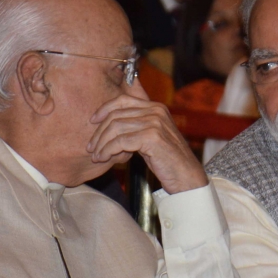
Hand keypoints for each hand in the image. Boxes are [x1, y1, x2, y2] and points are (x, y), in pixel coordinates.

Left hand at [88, 92, 207, 193]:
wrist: (186, 176)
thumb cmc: (167, 160)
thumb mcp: (151, 137)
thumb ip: (135, 126)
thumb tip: (109, 125)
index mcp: (156, 107)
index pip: (123, 100)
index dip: (104, 109)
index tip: (92, 121)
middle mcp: (156, 111)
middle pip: (116, 115)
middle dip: (99, 132)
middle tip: (91, 147)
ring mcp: (155, 123)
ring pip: (116, 128)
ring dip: (102, 143)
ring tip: (96, 155)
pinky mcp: (152, 137)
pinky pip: (120, 142)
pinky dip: (108, 150)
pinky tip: (104, 158)